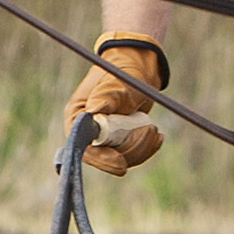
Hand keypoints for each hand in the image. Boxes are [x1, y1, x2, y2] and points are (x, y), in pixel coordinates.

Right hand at [61, 36, 166, 174]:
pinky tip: (156, 136)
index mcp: (77, 118)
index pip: (84, 149)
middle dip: (129, 151)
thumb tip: (93, 111)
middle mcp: (87, 132)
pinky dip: (146, 148)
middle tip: (151, 131)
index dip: (102, 159)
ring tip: (154, 128)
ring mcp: (104, 138)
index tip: (121, 163)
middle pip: (104, 157)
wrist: (137, 71)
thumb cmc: (123, 72)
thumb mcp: (115, 82)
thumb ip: (105, 96)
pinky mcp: (119, 141)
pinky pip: (132, 155)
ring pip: (122, 158)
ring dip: (141, 147)